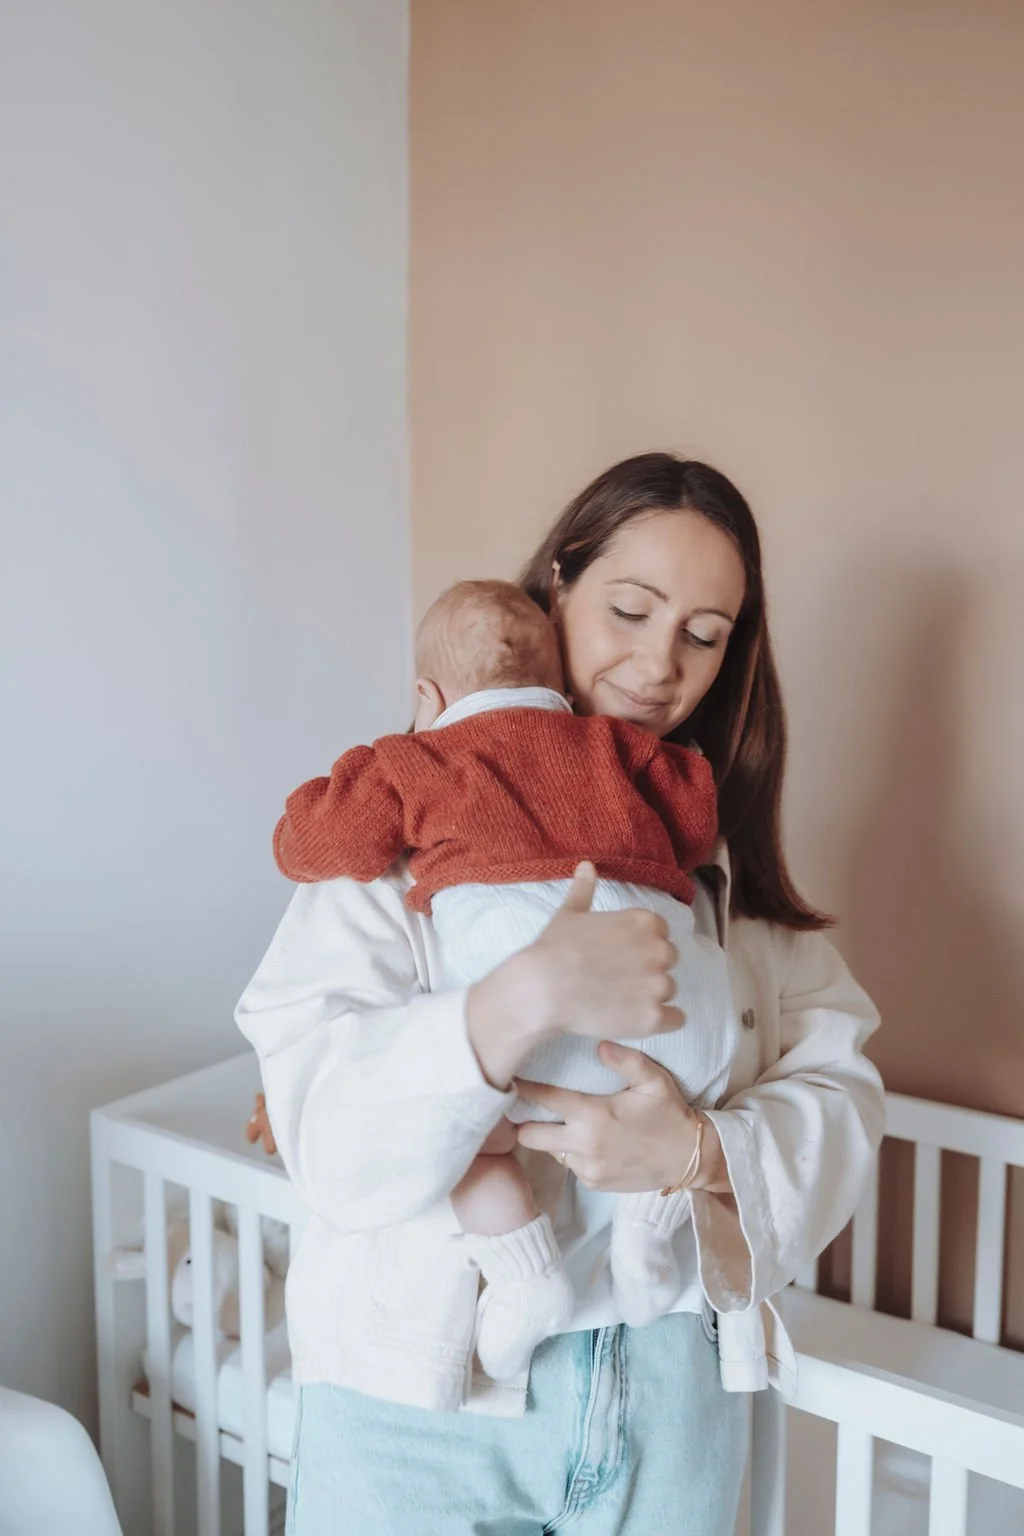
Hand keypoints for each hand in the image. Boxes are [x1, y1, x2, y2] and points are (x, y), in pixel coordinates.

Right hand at [466, 863, 683, 1089]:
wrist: (543, 989)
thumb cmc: (555, 948)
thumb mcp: (570, 913)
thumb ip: (585, 889)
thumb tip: (587, 865)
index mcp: (645, 922)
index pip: (659, 934)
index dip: (639, 947)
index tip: (618, 956)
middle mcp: (659, 950)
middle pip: (667, 961)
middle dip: (647, 970)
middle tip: (617, 979)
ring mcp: (658, 985)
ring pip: (668, 990)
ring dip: (650, 996)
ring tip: (618, 1000)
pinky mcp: (653, 1017)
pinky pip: (676, 1019)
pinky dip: (661, 1020)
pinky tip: (636, 1018)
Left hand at [515, 1042, 728, 1193]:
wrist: (689, 1158)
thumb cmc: (669, 1114)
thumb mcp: (654, 1080)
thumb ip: (626, 1060)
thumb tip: (598, 1043)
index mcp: (593, 1115)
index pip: (542, 1099)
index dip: (522, 1088)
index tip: (509, 1078)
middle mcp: (584, 1144)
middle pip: (528, 1135)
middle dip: (524, 1120)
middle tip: (526, 1106)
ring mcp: (587, 1168)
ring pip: (548, 1151)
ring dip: (550, 1137)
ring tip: (559, 1121)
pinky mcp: (593, 1183)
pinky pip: (569, 1166)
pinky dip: (571, 1153)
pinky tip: (586, 1140)